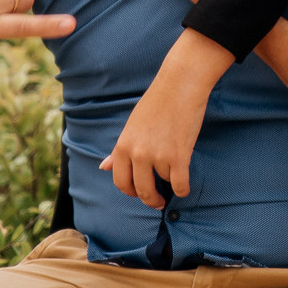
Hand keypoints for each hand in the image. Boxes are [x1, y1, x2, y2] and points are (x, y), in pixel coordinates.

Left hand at [101, 30, 233, 207]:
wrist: (179, 85)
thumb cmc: (157, 103)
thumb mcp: (131, 126)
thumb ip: (119, 151)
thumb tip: (103, 167)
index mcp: (123, 146)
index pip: (120, 181)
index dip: (131, 192)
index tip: (140, 193)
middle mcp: (137, 154)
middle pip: (141, 190)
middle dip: (150, 200)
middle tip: (157, 201)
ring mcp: (157, 156)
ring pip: (163, 183)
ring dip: (170, 181)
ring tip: (175, 170)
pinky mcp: (178, 157)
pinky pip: (180, 185)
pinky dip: (183, 189)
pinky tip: (184, 185)